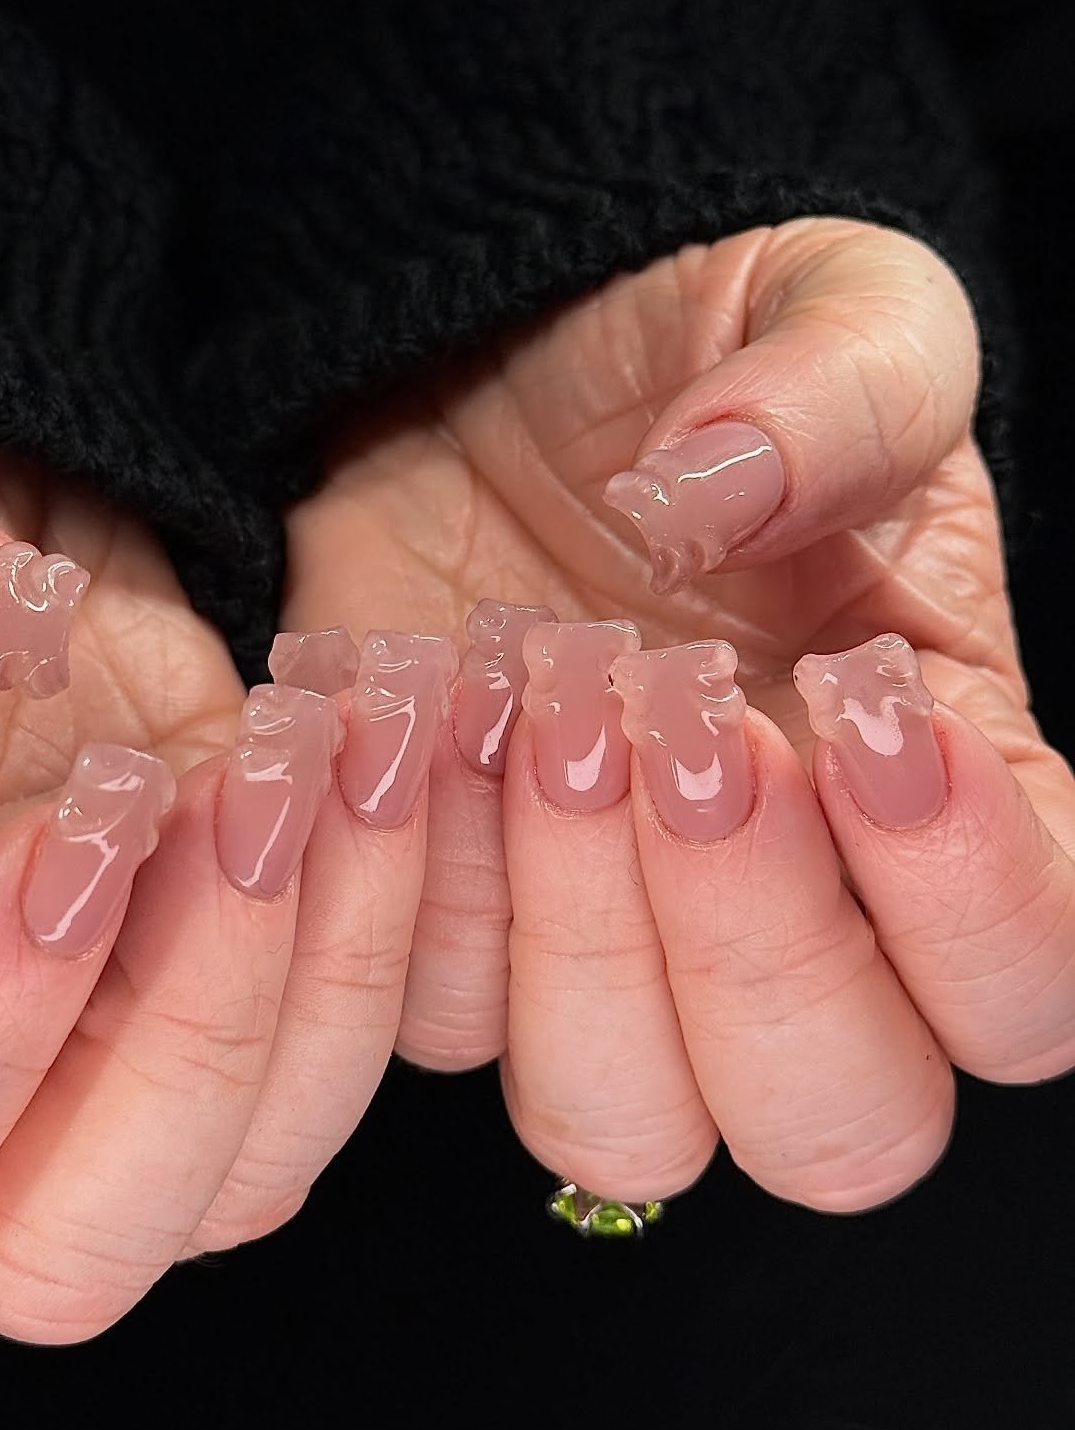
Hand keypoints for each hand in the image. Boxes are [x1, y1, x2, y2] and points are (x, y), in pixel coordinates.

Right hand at [0, 366, 427, 1338]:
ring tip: (334, 734)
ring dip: (333, 958)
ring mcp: (90, 1013)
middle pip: (63, 1250)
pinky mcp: (220, 926)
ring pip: (249, 1161)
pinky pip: (347, 1014)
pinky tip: (386, 727)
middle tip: (237, 807)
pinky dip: (402, 895)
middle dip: (192, 1043)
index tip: (56, 842)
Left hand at [285, 218, 1074, 1210]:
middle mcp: (793, 912)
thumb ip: (845, 390)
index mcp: (949, 796)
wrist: (493, 363)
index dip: (975, 904)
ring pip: (625, 1120)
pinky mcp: (451, 920)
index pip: (1029, 986)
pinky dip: (417, 875)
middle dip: (760, 952)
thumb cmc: (692, 352)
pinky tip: (417, 696)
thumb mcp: (825, 305)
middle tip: (689, 734)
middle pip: (836, 1124)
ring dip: (578, 935)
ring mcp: (609, 940)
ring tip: (537, 698)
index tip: (874, 717)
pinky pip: (434, 1010)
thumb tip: (730, 493)